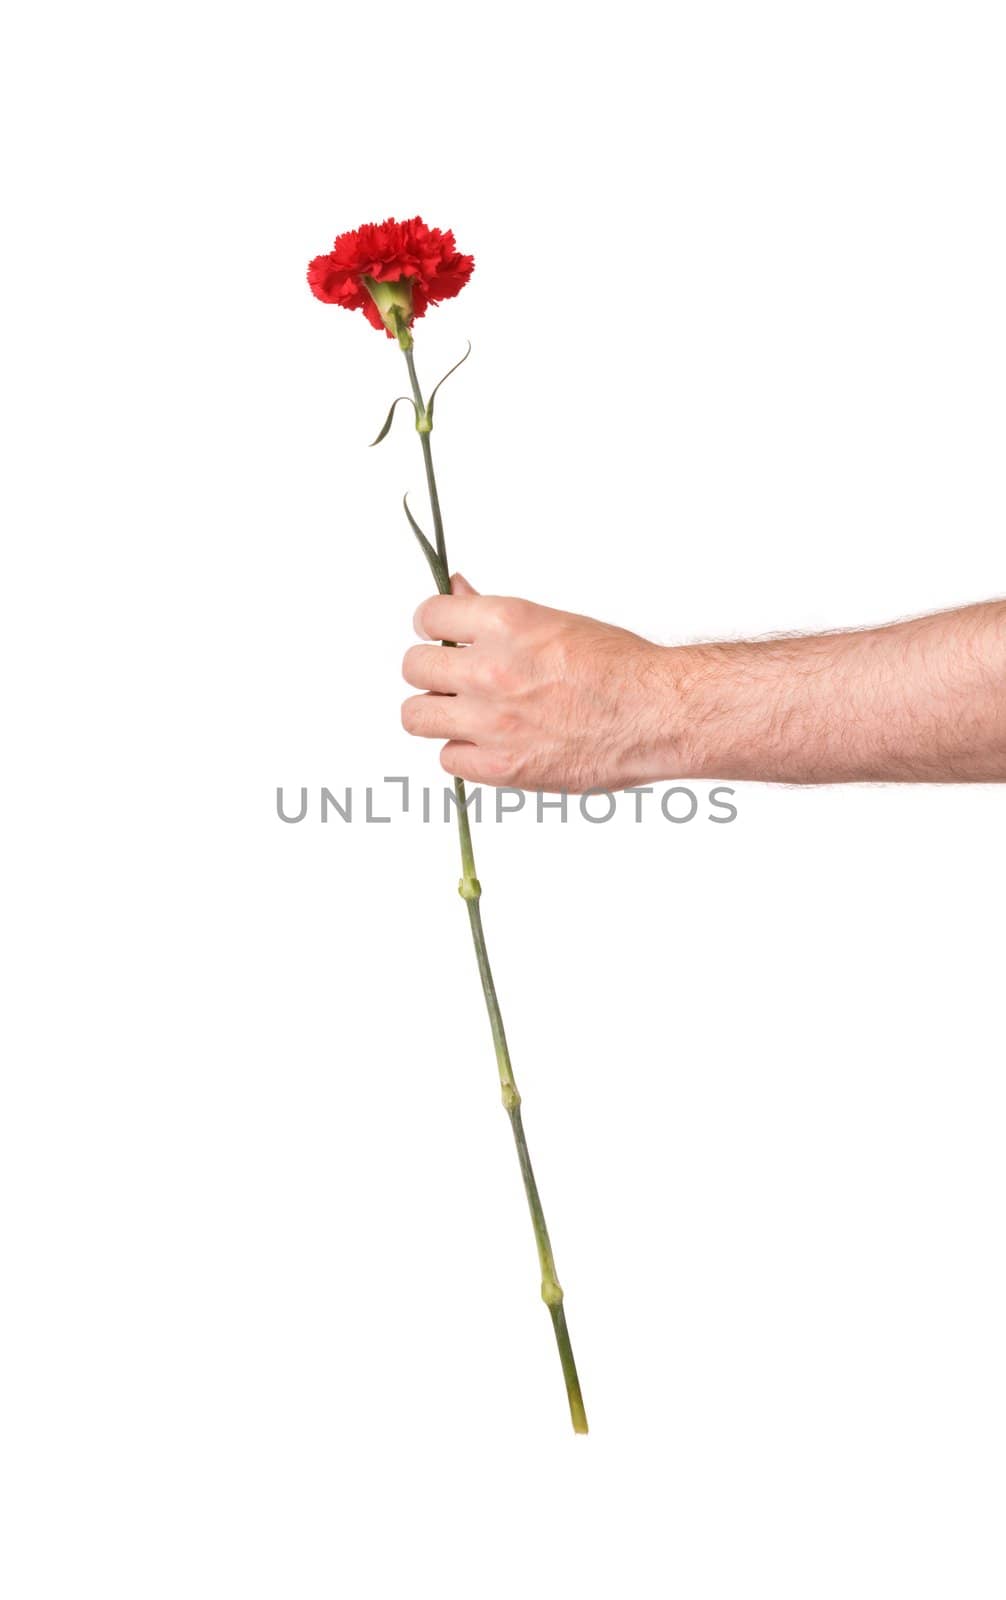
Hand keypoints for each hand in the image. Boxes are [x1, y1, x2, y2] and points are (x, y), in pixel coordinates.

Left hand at [401, 575, 670, 791]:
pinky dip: (464, 753)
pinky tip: (489, 743)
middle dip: (431, 669)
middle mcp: (492, 669)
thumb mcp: (554, 621)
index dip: (433, 625)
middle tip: (453, 676)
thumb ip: (494, 614)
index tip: (441, 634)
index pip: (428, 615)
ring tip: (462, 712)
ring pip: (415, 715)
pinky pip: (448, 759)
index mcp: (507, 623)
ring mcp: (492, 721)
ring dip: (435, 711)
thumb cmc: (619, 667)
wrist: (656, 714)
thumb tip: (457, 591)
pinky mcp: (501, 766)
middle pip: (413, 666)